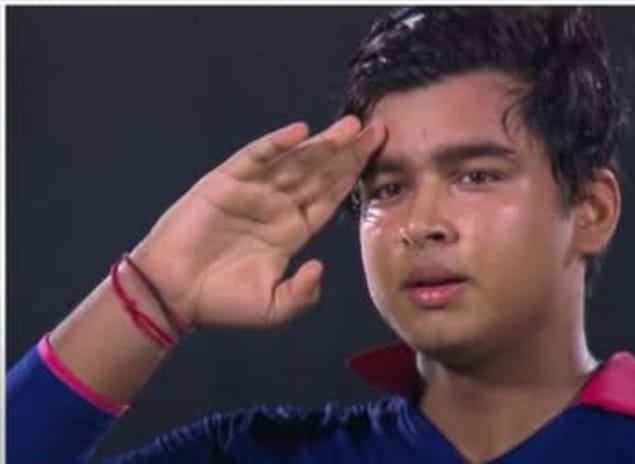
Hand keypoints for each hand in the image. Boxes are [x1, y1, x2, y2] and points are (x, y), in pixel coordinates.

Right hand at [131, 116, 384, 327]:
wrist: (172, 294)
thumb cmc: (220, 302)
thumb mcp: (272, 308)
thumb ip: (302, 294)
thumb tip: (320, 267)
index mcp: (291, 231)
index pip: (329, 197)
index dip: (353, 177)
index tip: (378, 158)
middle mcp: (276, 206)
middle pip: (319, 173)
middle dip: (348, 153)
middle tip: (377, 129)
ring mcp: (252, 192)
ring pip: (294, 162)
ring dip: (322, 144)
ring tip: (350, 127)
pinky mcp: (225, 183)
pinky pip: (255, 158)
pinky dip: (276, 144)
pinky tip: (300, 132)